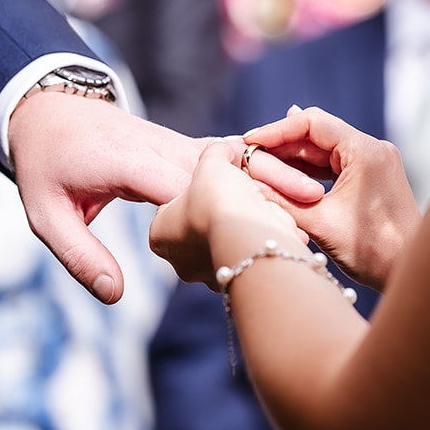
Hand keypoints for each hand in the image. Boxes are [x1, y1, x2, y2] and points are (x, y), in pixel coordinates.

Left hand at [10, 94, 319, 302]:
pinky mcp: (185, 145)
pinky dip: (259, 168)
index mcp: (128, 162)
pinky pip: (229, 155)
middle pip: (224, 167)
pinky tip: (290, 189)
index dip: (224, 205)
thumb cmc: (46, 167)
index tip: (258, 232)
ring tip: (313, 204)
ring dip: (272, 175)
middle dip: (265, 188)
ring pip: (234, 156)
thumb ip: (80, 256)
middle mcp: (161, 145)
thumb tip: (114, 296)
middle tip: (308, 220)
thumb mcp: (46, 215)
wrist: (49, 110)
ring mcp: (176, 141)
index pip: (184, 183)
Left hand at [149, 139, 310, 286]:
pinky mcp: (240, 279)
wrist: (253, 234)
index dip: (196, 190)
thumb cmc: (219, 201)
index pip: (173, 207)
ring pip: (226, 241)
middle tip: (237, 194)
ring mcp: (210, 274)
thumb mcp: (212, 162)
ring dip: (240, 227)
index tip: (213, 182)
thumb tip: (220, 149)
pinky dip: (258, 239)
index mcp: (160, 235)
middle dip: (219, 212)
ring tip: (257, 207)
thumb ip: (213, 153)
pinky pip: (247, 252)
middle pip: (200, 226)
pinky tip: (270, 224)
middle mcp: (180, 261)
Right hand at [243, 107, 420, 291]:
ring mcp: (375, 163)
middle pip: (317, 134)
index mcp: (365, 150)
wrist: (409, 273)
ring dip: (293, 160)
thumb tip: (247, 182)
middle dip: (281, 145)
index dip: (276, 130)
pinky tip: (284, 178)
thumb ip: (281, 199)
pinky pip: (334, 166)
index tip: (250, 142)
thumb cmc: (372, 251)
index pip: (312, 122)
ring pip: (324, 151)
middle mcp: (373, 149)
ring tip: (260, 168)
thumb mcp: (319, 224)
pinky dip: (309, 173)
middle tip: (248, 157)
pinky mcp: (372, 178)